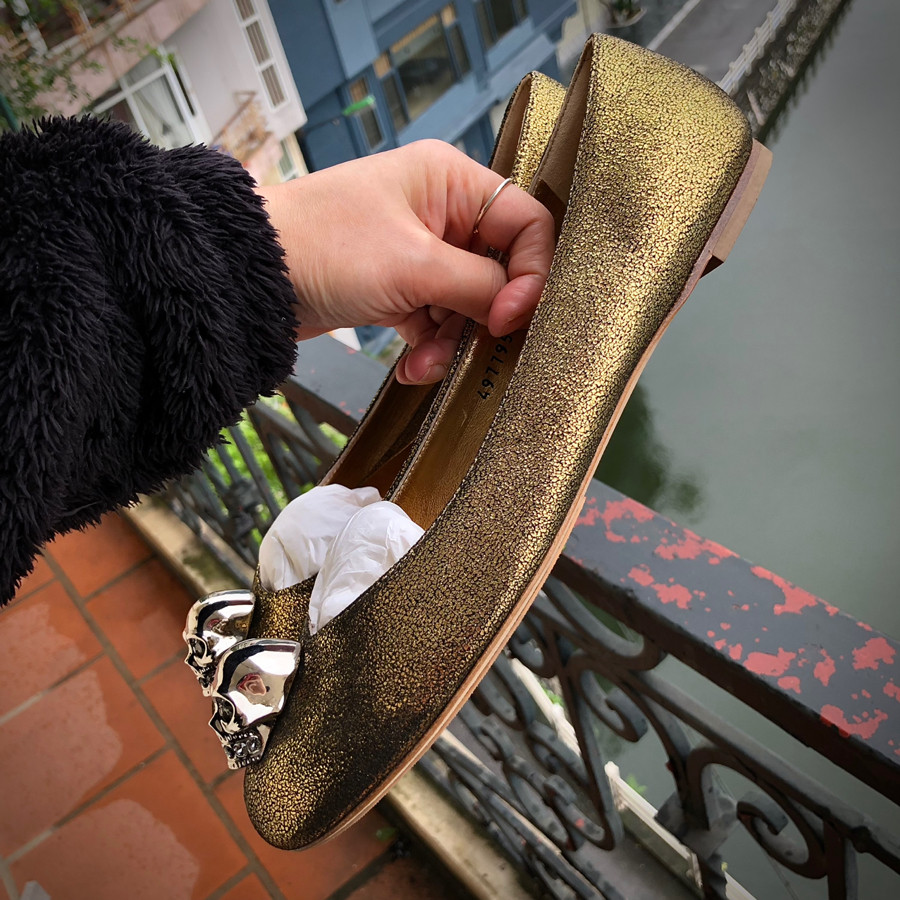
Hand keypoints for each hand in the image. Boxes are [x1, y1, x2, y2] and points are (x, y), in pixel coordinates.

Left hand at [256, 140, 553, 383]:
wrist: (252, 278)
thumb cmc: (322, 246)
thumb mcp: (414, 265)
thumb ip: (480, 286)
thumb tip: (521, 308)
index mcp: (451, 182)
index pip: (526, 223)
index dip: (530, 273)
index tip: (510, 316)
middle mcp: (442, 212)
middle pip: (500, 270)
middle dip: (487, 315)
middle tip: (479, 345)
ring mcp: (420, 253)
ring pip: (469, 304)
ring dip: (454, 341)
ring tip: (426, 362)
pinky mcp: (401, 287)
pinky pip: (438, 322)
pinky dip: (430, 348)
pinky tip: (411, 367)